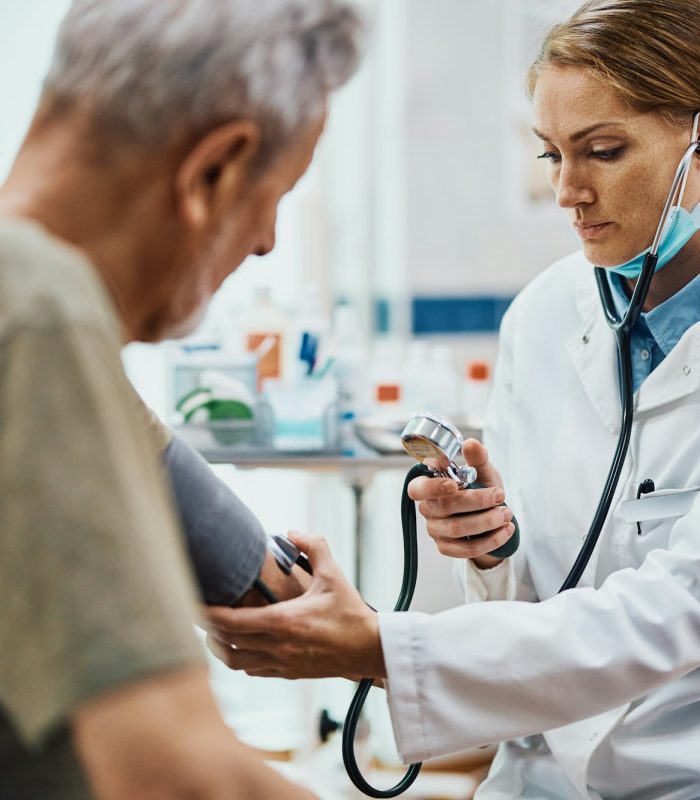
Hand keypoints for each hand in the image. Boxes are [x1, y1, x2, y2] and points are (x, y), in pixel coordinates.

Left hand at [203, 533, 385, 679]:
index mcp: (283, 622)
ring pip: (234, 661)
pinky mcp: (288, 673)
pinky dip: (239, 658)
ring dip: (219, 646)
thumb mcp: (333, 574)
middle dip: (206, 627)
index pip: (231, 621)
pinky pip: (252, 669)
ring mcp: (281, 663)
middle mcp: (277, 646)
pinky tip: (239, 645)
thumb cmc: (351, 613)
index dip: (207, 614)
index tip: (192, 603)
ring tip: (212, 630)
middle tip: (194, 611)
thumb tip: (291, 531)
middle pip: (225, 642)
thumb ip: (314, 545)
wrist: (370, 650)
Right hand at [408, 439, 514, 567]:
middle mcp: (427, 508)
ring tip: (506, 514)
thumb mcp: (482, 471)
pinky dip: (490, 540)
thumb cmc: (480, 488)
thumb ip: (477, 458)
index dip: (433, 487)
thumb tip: (470, 444)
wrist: (490, 517)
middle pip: (445, 507)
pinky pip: (466, 548)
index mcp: (428, 485)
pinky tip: (505, 531)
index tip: (454, 484)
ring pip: (457, 529)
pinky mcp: (446, 547)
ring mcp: (435, 529)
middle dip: (476, 502)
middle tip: (500, 496)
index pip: (418, 488)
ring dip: (486, 522)